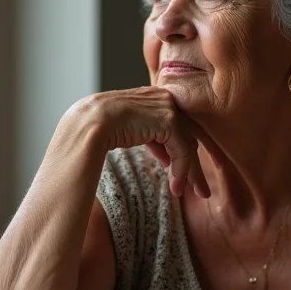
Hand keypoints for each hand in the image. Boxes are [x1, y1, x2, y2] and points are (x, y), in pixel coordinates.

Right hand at [69, 87, 223, 197]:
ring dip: (191, 172)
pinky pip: (182, 149)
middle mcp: (165, 98)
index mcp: (155, 96)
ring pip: (188, 144)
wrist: (90, 122)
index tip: (187, 173)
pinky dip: (182, 170)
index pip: (178, 125)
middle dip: (194, 163)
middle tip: (200, 187)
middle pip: (188, 134)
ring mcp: (168, 107)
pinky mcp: (168, 120)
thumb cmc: (100, 127)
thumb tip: (167, 157)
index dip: (183, 150)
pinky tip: (176, 187)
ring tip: (195, 193)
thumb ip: (152, 137)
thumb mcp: (132, 130)